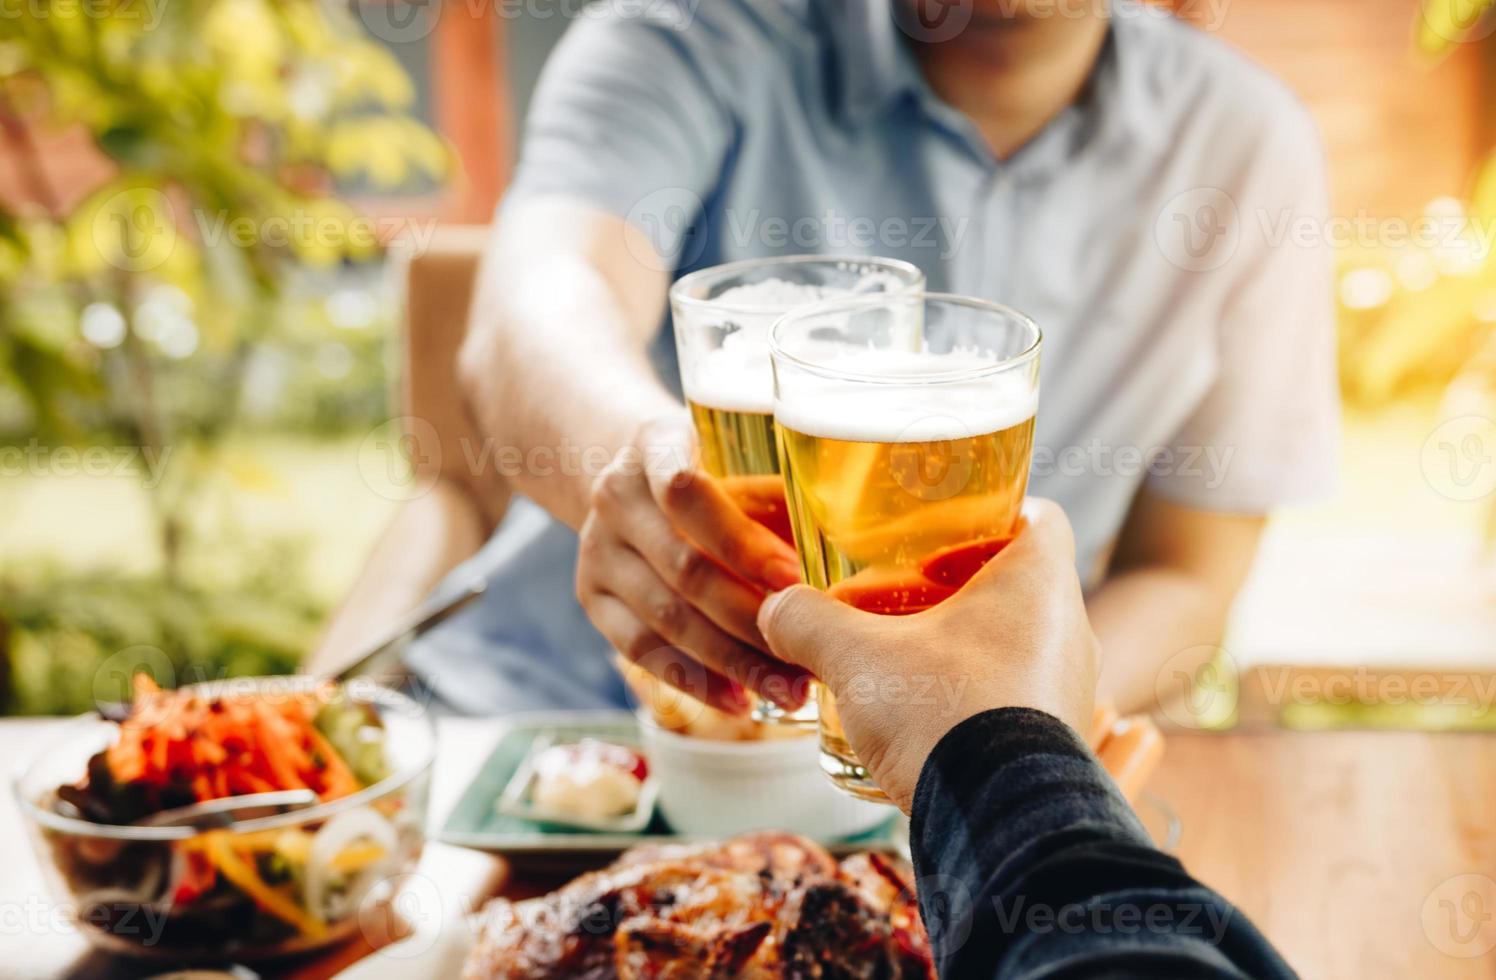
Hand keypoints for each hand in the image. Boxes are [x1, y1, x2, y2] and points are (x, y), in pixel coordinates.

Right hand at [577, 415, 811, 715]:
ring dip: (733, 661)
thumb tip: (849, 566)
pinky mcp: (591, 597)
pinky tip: (740, 700)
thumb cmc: (716, 472)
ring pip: (666, 619)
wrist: (637, 478)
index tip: (795, 578)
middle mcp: (615, 495)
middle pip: (684, 568)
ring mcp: (596, 549)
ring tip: (788, 691)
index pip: (686, 491)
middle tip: (810, 654)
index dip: (742, 541)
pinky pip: (641, 650)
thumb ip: (782, 501)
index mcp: (655, 443)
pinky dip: (695, 680)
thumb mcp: (742, 460)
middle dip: (752, 618)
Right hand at [756, 498, 1099, 811]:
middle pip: (1016, 582)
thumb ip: (809, 621)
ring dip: (961, 642)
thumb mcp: (858, 658)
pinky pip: (1018, 695)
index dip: (990, 512)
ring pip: (1017, 641)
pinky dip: (975, 692)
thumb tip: (776, 609)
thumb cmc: (943, 713)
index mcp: (1040, 582)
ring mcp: (1070, 689)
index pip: (1039, 514)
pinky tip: (922, 713)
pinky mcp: (1059, 741)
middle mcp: (1070, 629)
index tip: (939, 533)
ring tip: (899, 658)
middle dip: (954, 585)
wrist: (997, 822)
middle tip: (898, 596)